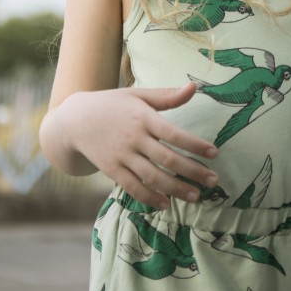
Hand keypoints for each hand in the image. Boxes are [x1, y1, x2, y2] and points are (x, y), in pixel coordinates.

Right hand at [63, 82, 217, 208]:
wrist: (75, 120)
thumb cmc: (113, 104)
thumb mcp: (138, 94)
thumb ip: (167, 96)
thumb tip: (194, 87)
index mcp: (143, 117)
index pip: (174, 133)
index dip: (195, 144)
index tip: (214, 153)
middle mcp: (134, 138)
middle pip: (167, 159)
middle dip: (192, 171)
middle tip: (213, 180)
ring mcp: (122, 156)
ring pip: (153, 177)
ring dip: (176, 189)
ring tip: (196, 196)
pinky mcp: (112, 170)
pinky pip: (133, 188)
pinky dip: (150, 198)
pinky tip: (166, 203)